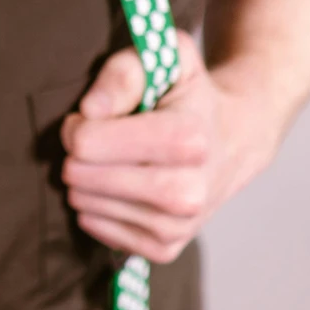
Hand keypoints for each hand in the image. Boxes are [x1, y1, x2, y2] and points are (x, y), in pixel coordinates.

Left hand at [59, 32, 275, 263]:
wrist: (234, 139)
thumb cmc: (188, 95)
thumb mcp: (167, 61)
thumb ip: (124, 72)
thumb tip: (89, 110)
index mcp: (188, 139)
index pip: (88, 142)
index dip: (78, 124)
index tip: (93, 115)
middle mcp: (188, 191)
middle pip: (83, 178)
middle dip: (76, 155)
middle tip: (93, 140)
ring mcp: (178, 225)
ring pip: (87, 207)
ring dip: (84, 183)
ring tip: (108, 162)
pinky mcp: (166, 248)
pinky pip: (101, 233)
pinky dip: (96, 210)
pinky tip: (117, 189)